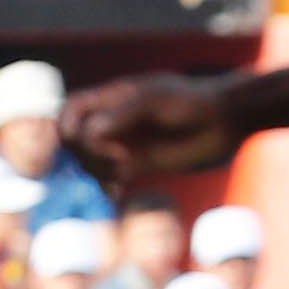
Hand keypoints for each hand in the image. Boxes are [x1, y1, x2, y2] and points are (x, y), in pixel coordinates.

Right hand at [61, 75, 238, 184]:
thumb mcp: (155, 99)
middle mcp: (111, 122)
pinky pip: (111, 176)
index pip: (71, 110)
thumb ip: (123, 113)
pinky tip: (116, 190)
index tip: (75, 138)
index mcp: (109, 98)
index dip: (65, 124)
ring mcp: (122, 144)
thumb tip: (90, 132)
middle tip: (116, 156)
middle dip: (86, 150)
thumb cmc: (190, 100)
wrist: (222, 120)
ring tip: (126, 167)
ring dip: (99, 169)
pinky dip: (108, 184)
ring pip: (90, 160)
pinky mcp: (137, 164)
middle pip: (75, 139)